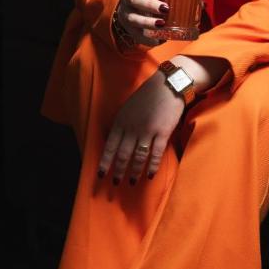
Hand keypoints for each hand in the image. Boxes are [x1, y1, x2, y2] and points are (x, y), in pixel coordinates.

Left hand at [97, 69, 185, 184]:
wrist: (167, 85)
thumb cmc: (147, 96)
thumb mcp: (127, 108)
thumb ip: (121, 125)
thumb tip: (115, 142)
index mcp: (121, 122)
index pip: (109, 146)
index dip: (105, 162)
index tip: (101, 175)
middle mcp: (131, 128)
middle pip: (122, 154)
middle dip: (118, 170)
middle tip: (115, 183)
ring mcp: (147, 131)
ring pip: (138, 156)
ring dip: (134, 171)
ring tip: (132, 181)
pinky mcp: (162, 132)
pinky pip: (155, 153)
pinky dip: (152, 165)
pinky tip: (149, 175)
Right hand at [115, 0, 168, 46]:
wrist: (135, 9)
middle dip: (149, 4)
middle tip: (165, 8)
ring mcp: (125, 14)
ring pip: (133, 18)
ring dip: (148, 22)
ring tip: (162, 23)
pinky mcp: (129, 29)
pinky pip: (136, 34)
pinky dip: (148, 38)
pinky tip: (159, 40)